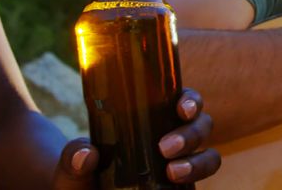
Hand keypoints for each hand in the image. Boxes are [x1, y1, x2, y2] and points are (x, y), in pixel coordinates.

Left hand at [51, 89, 220, 188]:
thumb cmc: (80, 178)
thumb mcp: (70, 168)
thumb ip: (72, 160)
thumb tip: (87, 154)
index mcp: (155, 118)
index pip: (184, 101)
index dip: (191, 101)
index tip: (181, 108)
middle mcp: (174, 138)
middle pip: (203, 126)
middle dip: (191, 134)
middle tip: (165, 148)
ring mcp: (181, 165)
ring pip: (210, 156)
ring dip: (199, 162)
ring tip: (174, 172)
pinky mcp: (181, 188)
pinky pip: (200, 183)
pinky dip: (197, 179)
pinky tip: (181, 185)